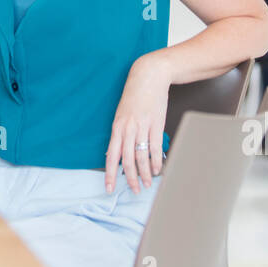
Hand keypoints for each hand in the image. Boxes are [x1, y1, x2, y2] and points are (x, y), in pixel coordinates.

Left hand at [105, 54, 170, 193]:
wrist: (149, 76)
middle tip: (134, 190)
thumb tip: (114, 152)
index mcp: (117, 127)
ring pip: (141, 157)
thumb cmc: (134, 95)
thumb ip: (118, 133)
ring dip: (145, 173)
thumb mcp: (121, 114)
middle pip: (127, 160)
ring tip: (147, 184)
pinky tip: (157, 169)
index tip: (109, 188)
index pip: (111, 156)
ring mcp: (142, 127)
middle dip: (130, 178)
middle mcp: (128, 128)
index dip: (110, 174)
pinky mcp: (156, 124)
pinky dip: (156, 161)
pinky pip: (155, 147)